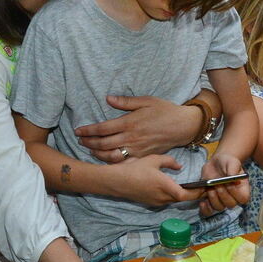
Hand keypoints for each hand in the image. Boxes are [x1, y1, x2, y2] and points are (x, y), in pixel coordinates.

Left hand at [75, 95, 199, 161]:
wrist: (183, 126)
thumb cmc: (165, 111)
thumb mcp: (146, 101)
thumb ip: (126, 102)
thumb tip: (108, 99)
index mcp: (129, 123)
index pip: (103, 128)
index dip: (88, 131)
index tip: (79, 131)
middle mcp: (131, 138)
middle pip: (104, 144)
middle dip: (89, 143)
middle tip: (79, 141)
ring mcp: (137, 149)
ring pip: (112, 156)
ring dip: (98, 154)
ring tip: (90, 150)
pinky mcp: (143, 156)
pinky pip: (124, 162)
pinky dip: (113, 161)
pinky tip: (106, 159)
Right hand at [111, 155, 200, 206]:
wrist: (116, 181)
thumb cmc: (135, 168)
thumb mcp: (154, 159)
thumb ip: (169, 162)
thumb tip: (180, 167)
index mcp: (166, 187)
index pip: (187, 195)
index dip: (197, 193)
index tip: (204, 187)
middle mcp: (162, 198)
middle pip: (182, 199)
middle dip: (192, 193)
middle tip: (200, 186)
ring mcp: (156, 202)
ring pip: (174, 200)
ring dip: (181, 194)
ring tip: (188, 185)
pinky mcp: (150, 203)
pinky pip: (166, 200)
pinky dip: (172, 195)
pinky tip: (171, 187)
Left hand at [197, 153, 249, 215]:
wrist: (217, 163)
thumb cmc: (228, 162)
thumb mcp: (232, 162)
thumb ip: (233, 169)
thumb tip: (232, 178)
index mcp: (242, 189)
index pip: (243, 199)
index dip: (236, 193)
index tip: (229, 183)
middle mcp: (233, 197)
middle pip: (230, 204)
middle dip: (222, 194)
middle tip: (217, 184)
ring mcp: (222, 200)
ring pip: (219, 207)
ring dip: (213, 199)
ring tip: (210, 188)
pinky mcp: (211, 201)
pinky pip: (209, 211)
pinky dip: (205, 209)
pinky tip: (202, 202)